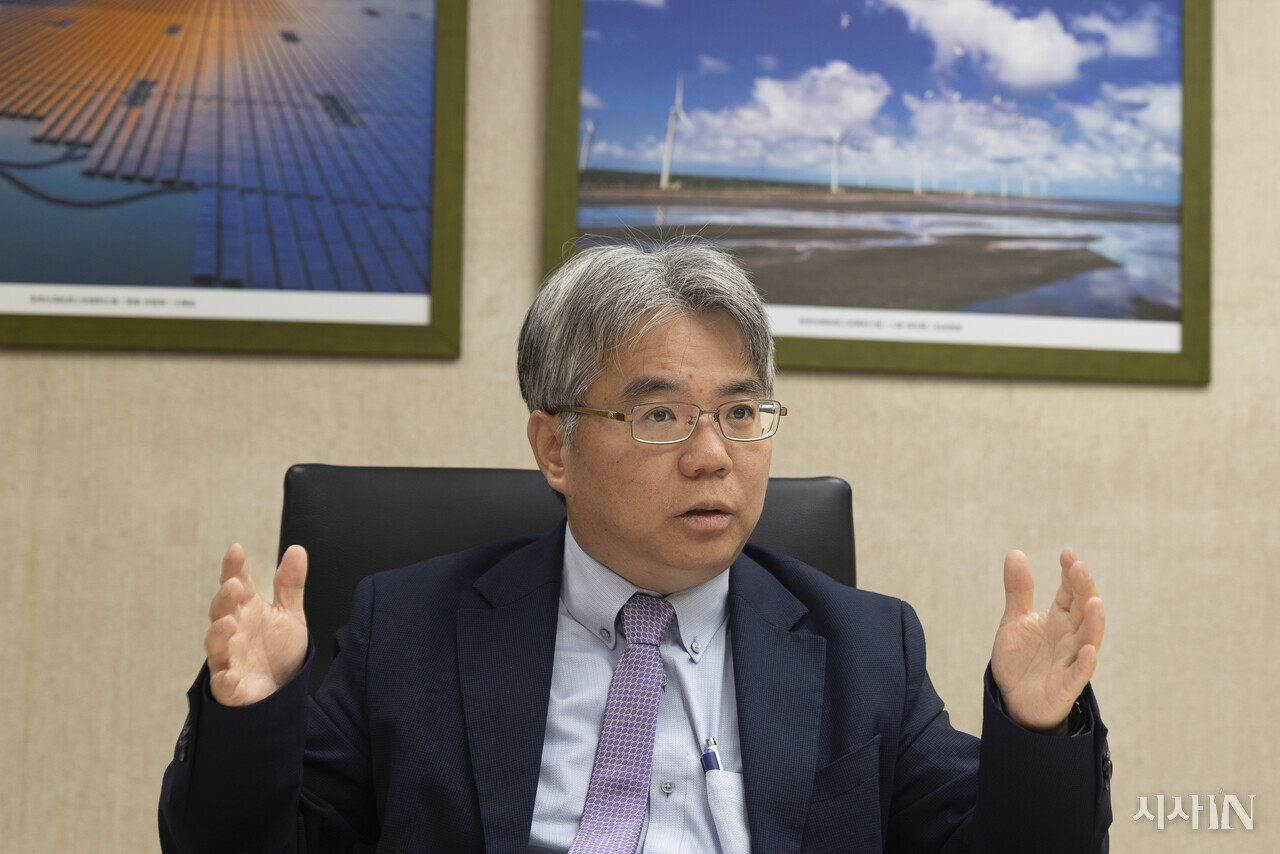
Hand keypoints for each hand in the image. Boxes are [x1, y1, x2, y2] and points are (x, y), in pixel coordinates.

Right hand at [205, 543, 308, 705]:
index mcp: (246, 610)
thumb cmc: (278, 651)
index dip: (234, 567)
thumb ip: (290, 585)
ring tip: (229, 622)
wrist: (282, 692)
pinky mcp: (229, 688)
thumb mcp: (289, 615)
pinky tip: (231, 675)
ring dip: (219, 633)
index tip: (236, 549)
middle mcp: (233, 631)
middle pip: (221, 611)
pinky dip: (225, 680)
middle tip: (234, 585)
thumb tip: (296, 549)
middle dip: (225, 598)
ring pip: (215, 645)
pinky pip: (222, 684)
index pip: (237, 584)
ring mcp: (228, 659)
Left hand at [991, 548, 1104, 733]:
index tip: (1067, 553)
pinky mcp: (1065, 686)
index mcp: (1059, 620)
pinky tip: (1088, 651)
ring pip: (1087, 640)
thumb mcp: (1014, 620)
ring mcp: (1070, 661)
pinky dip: (1085, 663)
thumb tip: (1016, 552)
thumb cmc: (1020, 659)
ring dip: (1092, 623)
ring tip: (1094, 602)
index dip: (1070, 574)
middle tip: (1079, 567)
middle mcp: (1069, 637)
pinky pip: (1078, 674)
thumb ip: (1018, 590)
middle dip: (1083, 590)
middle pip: (1082, 611)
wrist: (1013, 700)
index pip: (1070, 593)